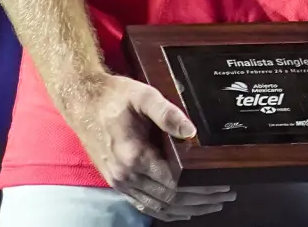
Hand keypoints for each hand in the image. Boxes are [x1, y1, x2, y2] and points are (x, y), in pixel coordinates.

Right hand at [54, 72, 233, 220]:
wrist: (82, 101)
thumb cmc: (114, 97)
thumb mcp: (144, 96)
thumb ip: (168, 114)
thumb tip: (191, 132)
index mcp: (134, 156)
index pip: (175, 184)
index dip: (201, 189)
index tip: (222, 186)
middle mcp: (126, 175)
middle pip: (169, 200)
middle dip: (200, 201)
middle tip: (225, 196)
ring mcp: (120, 181)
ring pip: (157, 207)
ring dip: (186, 209)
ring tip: (211, 204)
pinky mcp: (117, 181)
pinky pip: (143, 205)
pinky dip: (164, 211)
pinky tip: (182, 210)